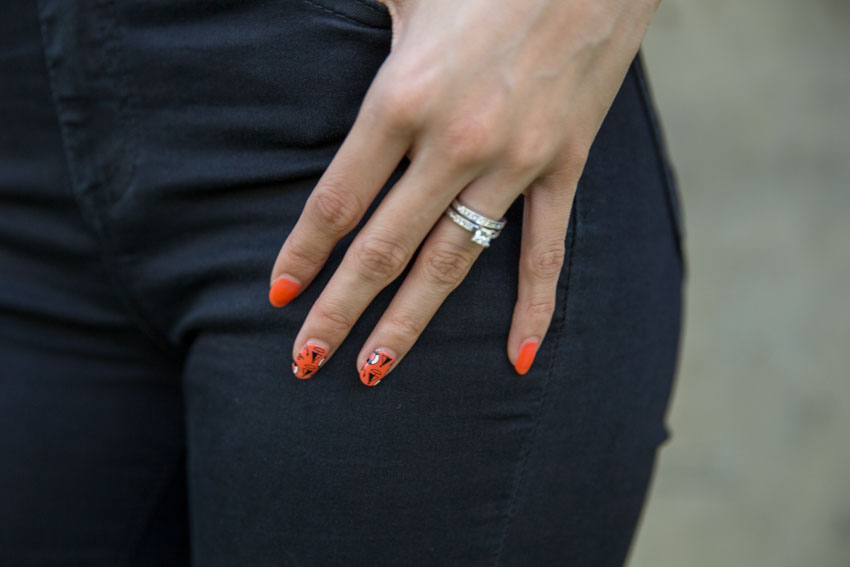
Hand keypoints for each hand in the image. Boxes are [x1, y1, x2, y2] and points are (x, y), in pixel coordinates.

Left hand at [269, 0, 659, 384]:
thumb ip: (347, 20)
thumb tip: (290, 20)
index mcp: (401, 98)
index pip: (338, 199)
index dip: (305, 253)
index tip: (280, 295)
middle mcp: (454, 143)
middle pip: (383, 249)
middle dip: (339, 311)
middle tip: (305, 363)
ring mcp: (513, 163)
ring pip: (451, 265)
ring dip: (408, 325)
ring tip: (372, 372)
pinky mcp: (561, 167)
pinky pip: (545, 252)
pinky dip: (534, 310)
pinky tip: (518, 359)